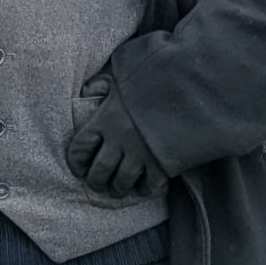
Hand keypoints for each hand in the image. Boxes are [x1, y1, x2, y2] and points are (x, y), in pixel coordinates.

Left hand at [66, 72, 164, 197]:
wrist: (189, 83)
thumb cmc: (153, 78)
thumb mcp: (123, 75)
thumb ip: (102, 83)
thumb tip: (87, 89)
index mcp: (105, 118)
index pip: (80, 148)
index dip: (76, 163)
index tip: (80, 169)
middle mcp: (119, 138)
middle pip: (99, 171)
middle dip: (96, 182)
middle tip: (99, 185)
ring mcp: (141, 152)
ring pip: (121, 182)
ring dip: (118, 189)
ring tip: (119, 189)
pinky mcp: (163, 161)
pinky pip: (149, 184)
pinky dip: (144, 189)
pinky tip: (143, 186)